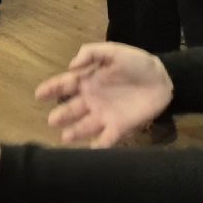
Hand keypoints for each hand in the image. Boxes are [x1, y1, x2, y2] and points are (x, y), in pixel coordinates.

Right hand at [35, 42, 174, 147]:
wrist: (163, 79)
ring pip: (84, 127)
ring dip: (75, 132)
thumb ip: (91, 53)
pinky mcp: (119, 128)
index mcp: (88, 81)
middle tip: (52, 120)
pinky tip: (90, 151)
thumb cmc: (137, 63)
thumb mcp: (113, 51)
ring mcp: (104, 115)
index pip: (64, 85)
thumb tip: (71, 66)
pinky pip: (105, 140)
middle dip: (61, 115)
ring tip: (65, 137)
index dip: (51, 89)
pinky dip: (97, 147)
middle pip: (71, 109)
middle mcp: (92, 100)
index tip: (39, 95)